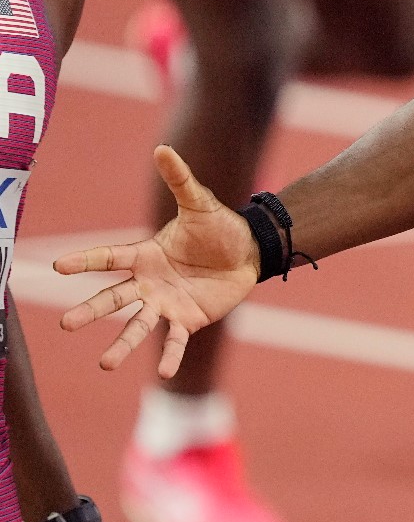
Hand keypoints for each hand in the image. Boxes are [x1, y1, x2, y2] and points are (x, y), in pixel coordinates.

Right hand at [54, 147, 258, 376]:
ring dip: (122, 344)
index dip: (85, 261)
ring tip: (105, 363)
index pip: (109, 258)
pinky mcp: (188, 320)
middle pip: (113, 298)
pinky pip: (176, 341)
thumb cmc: (218, 228)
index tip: (58, 267)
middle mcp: (148, 283)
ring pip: (137, 325)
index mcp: (145, 255)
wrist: (248, 252)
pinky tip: (165, 373)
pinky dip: (171, 356)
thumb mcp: (199, 203)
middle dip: (91, 311)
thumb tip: (163, 148)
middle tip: (65, 324)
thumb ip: (180, 180)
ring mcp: (165, 304)